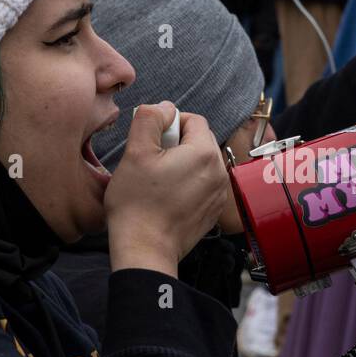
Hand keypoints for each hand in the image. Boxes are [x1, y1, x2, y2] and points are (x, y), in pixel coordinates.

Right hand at [105, 101, 227, 275]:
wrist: (144, 248)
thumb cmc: (137, 203)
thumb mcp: (135, 151)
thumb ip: (150, 118)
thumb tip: (164, 107)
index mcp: (204, 153)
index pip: (194, 120)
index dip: (170, 123)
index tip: (152, 140)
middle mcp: (220, 172)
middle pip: (200, 141)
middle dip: (177, 143)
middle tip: (152, 161)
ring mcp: (219, 194)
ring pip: (201, 163)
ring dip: (182, 164)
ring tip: (158, 180)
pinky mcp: (214, 211)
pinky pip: (203, 185)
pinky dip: (188, 184)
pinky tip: (167, 197)